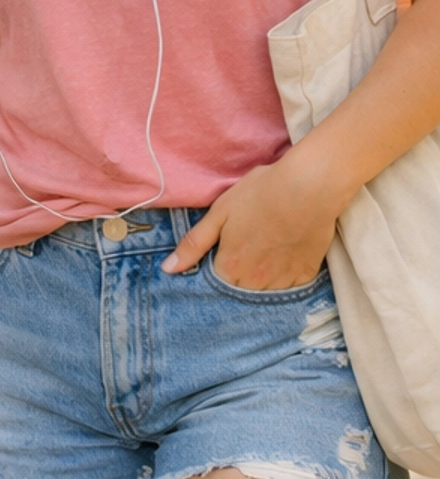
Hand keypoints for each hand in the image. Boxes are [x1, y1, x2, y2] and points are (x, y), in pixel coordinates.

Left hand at [162, 154, 342, 290]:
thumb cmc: (261, 193)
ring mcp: (283, 281)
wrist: (309, 187)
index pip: (213, 283)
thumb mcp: (220, 213)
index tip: (220, 252)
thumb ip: (194, 244)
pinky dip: (282, 277)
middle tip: (244, 247)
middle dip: (235, 275)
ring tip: (263, 250)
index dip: (214, 267)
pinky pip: (289, 288)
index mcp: (231, 267)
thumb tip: (168, 269)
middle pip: (238, 290)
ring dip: (258, 279)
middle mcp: (256, 282)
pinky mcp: (306, 276)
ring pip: (263, 292)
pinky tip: (282, 255)